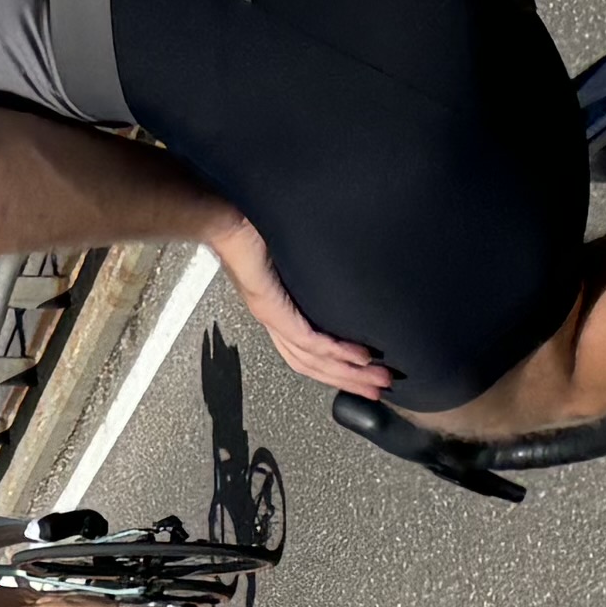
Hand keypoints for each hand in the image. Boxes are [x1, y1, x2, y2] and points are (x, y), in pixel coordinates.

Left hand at [212, 216, 387, 396]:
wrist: (226, 217)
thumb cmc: (254, 229)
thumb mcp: (293, 257)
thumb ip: (312, 272)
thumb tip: (342, 270)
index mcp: (277, 311)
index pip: (310, 353)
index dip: (338, 369)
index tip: (367, 376)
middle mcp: (274, 321)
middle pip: (314, 365)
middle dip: (350, 380)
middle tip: (380, 389)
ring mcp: (271, 317)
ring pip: (312, 359)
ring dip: (348, 373)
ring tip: (377, 379)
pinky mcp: (271, 308)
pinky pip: (307, 338)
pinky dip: (335, 350)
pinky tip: (359, 357)